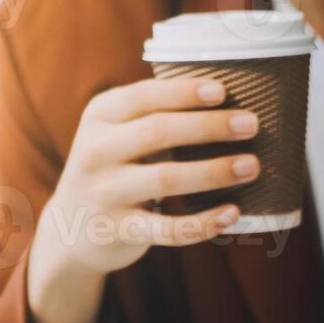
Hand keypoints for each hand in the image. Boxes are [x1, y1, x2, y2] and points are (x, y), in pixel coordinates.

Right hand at [27, 78, 261, 322]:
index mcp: (99, 116)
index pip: (143, 96)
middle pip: (158, 131)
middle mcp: (95, 150)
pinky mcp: (116, 230)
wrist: (71, 228)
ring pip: (165, 179)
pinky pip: (168, 228)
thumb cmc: (115, 170)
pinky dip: (204, 222)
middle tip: (251, 125)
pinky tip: (233, 213)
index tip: (223, 91)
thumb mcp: (117, 135)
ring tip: (252, 166)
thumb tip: (227, 106)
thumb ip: (154, 118)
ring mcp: (104, 192)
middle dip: (209, 127)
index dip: (184, 92)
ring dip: (214, 171)